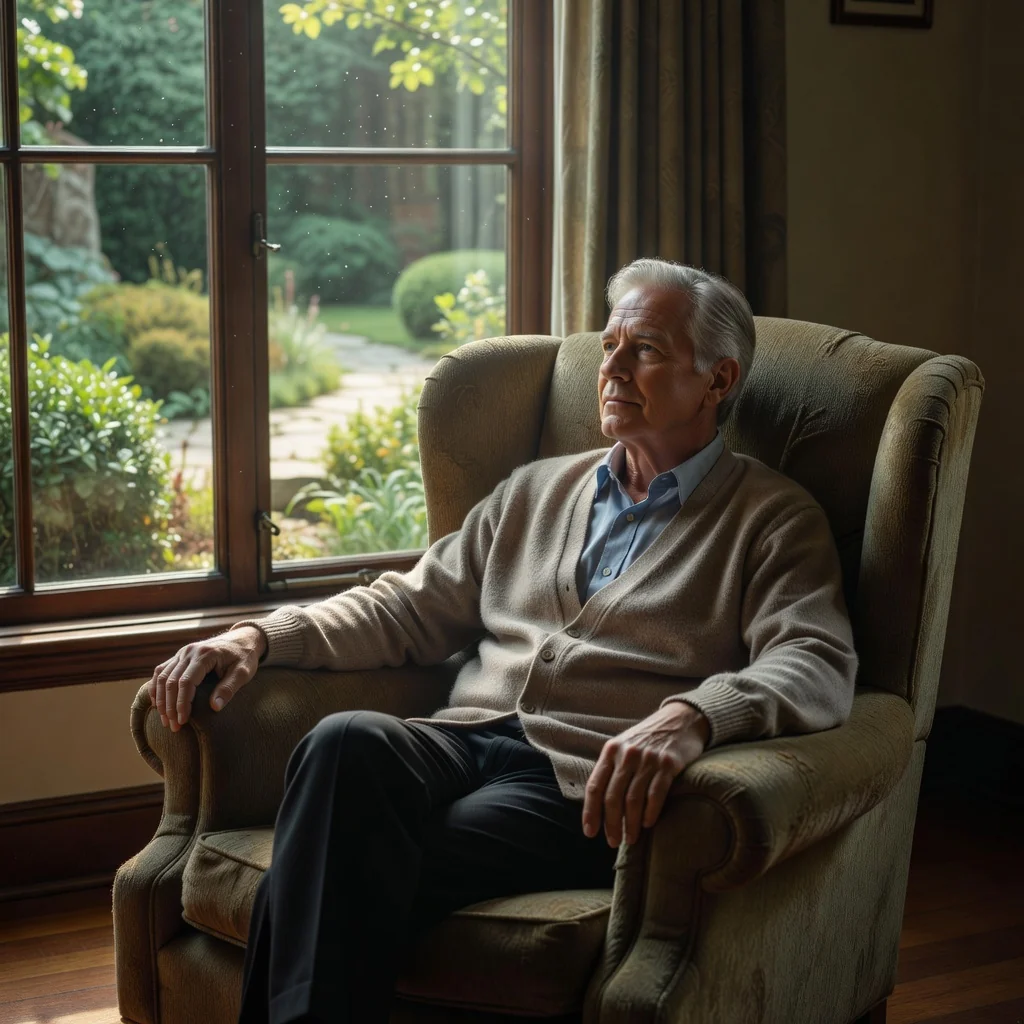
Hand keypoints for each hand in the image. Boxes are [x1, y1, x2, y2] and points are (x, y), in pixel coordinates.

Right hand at [148, 626, 266, 731]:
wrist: (243, 639)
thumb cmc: (245, 657)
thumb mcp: (243, 672)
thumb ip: (229, 688)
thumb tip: (215, 707)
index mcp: (205, 654)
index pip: (186, 682)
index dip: (182, 703)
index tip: (183, 721)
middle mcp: (190, 651)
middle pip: (171, 681)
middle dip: (170, 706)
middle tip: (173, 727)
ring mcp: (182, 652)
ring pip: (162, 676)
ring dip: (161, 700)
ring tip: (165, 721)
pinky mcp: (180, 656)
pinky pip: (161, 671)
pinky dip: (157, 688)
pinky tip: (158, 704)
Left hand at [582, 702, 709, 847]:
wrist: (681, 719)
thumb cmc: (649, 738)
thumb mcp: (624, 746)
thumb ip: (612, 769)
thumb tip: (600, 804)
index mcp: (611, 750)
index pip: (595, 786)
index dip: (590, 812)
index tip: (590, 832)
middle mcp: (627, 754)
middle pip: (613, 797)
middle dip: (611, 824)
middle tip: (613, 842)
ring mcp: (648, 759)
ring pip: (633, 799)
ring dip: (630, 824)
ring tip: (631, 838)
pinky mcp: (669, 764)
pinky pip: (656, 794)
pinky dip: (650, 812)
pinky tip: (648, 824)